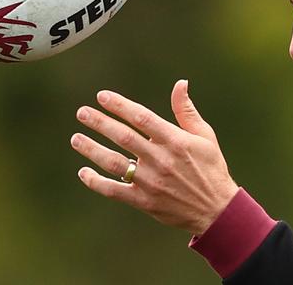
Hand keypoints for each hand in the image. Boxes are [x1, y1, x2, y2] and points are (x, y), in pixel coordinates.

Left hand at [70, 80, 238, 235]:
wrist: (216, 208)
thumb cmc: (211, 167)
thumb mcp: (205, 135)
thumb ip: (186, 110)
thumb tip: (180, 83)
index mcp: (175, 141)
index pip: (142, 117)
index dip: (120, 105)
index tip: (102, 96)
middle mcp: (161, 159)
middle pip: (123, 137)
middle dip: (100, 123)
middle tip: (82, 113)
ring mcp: (150, 182)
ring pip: (114, 163)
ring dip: (92, 149)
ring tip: (76, 138)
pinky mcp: (144, 201)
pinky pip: (114, 191)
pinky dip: (96, 182)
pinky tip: (84, 172)